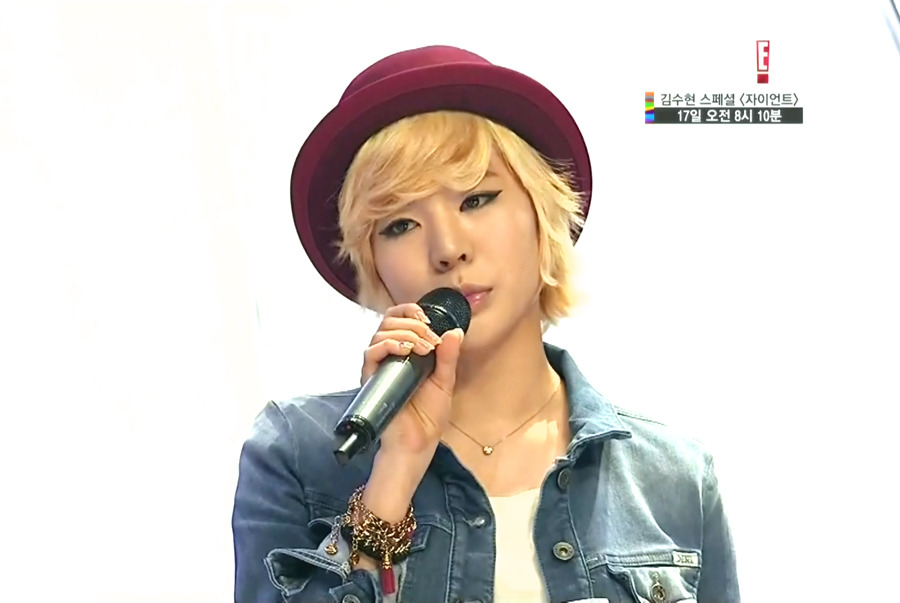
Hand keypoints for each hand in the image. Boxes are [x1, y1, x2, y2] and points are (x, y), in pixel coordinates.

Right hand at [360, 302, 464, 458]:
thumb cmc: (427, 416)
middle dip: (413, 323)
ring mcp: (379, 367)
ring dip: (406, 333)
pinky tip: (406, 351)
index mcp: (406, 353)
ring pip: (381, 332)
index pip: (399, 319)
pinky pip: (371, 352)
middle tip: (431, 339)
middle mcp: (389, 356)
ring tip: (424, 348)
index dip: (411, 311)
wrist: (417, 443)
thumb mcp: (444, 381)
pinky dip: (389, 345)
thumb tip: (455, 331)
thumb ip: (448, 357)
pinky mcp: (371, 379)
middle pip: (389, 320)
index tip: (428, 320)